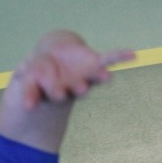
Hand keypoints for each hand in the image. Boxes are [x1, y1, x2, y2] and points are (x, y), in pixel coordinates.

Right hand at [17, 34, 134, 110]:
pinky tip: (133, 55)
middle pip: (78, 88)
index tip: (55, 94)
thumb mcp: (31, 84)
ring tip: (107, 77)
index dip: (57, 93)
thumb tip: (27, 108)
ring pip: (94, 75)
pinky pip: (109, 59)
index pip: (57, 94)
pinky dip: (120, 56)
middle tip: (81, 89)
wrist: (54, 59)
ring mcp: (86, 75)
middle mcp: (75, 87)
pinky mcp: (94, 62)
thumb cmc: (40, 76)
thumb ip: (30, 94)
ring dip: (100, 77)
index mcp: (58, 93)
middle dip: (79, 88)